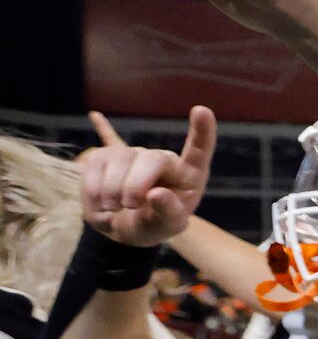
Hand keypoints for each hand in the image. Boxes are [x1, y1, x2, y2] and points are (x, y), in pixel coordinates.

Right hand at [78, 108, 215, 246]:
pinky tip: (96, 134)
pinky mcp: (106, 156)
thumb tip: (156, 193)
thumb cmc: (154, 225)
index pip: (199, 150)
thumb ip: (167, 212)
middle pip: (150, 158)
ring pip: (118, 160)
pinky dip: (92, 188)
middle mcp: (163, 159)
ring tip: (113, 209)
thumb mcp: (166, 227)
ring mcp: (133, 155)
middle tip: (128, 205)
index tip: (202, 111)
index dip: (202, 131)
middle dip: (135, 184)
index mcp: (189, 175)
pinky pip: (94, 164)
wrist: (123, 227)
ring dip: (110, 190)